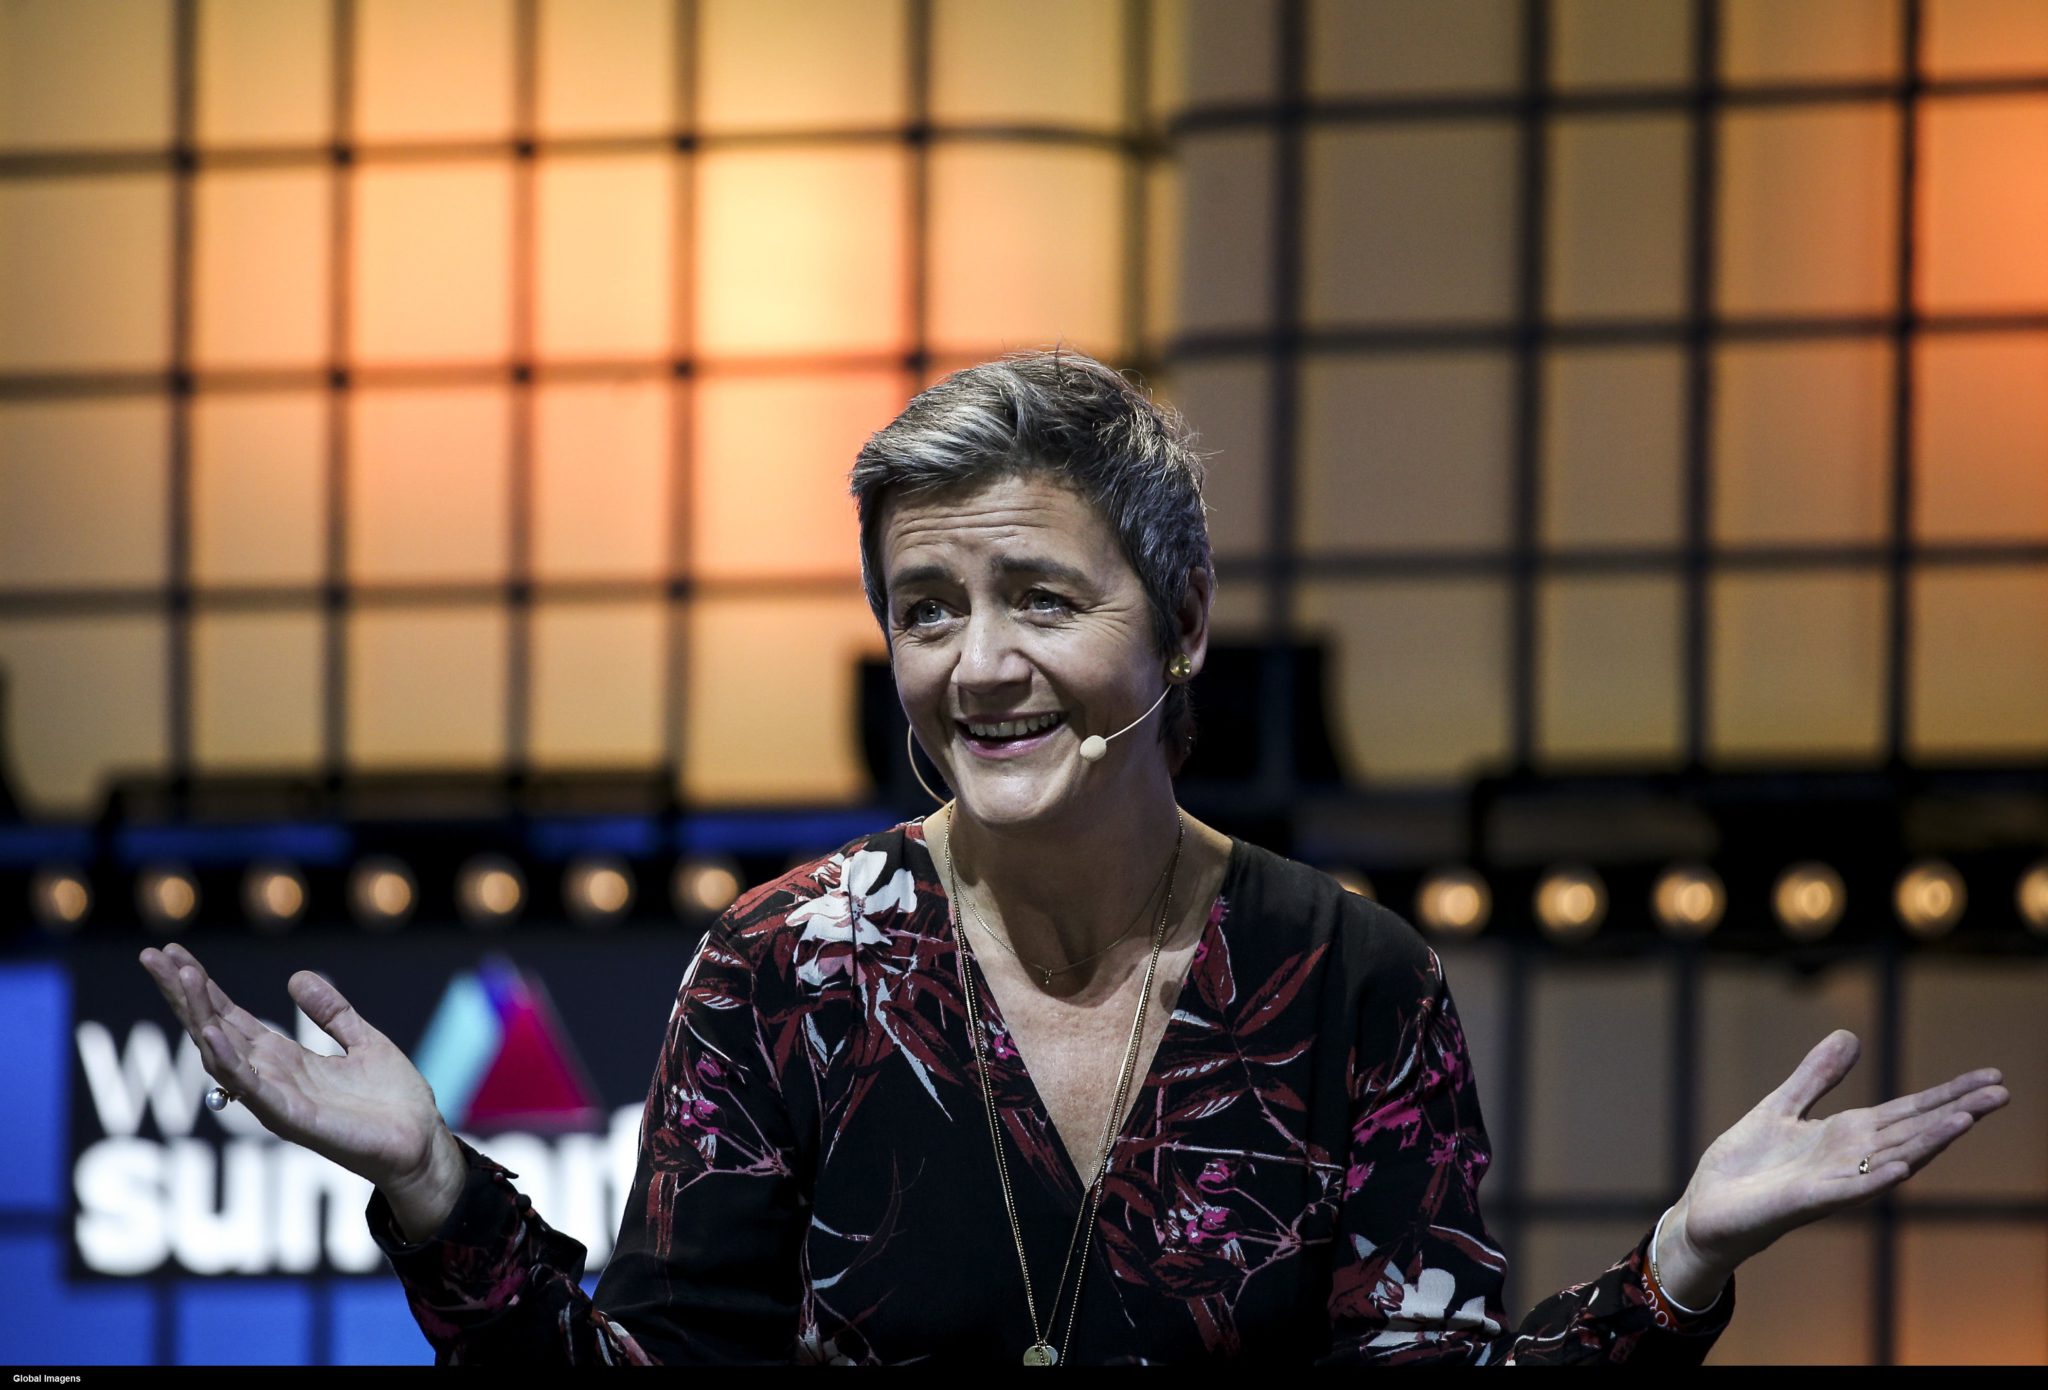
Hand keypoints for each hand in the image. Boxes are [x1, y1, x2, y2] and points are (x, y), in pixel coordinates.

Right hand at [138, 941, 466, 1239]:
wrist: (422, 1142)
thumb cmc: (392, 1100)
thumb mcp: (364, 1040)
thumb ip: (331, 1012)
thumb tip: (297, 977)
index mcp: (285, 1060)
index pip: (231, 1017)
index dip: (203, 988)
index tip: (172, 954)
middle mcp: (272, 1078)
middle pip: (216, 1031)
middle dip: (185, 995)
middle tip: (154, 956)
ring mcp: (279, 1100)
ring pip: (225, 1056)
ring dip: (201, 1018)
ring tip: (182, 981)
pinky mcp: (295, 1120)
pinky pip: (254, 1090)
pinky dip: (230, 1063)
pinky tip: (212, 1033)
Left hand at [1657, 1029, 2008, 1308]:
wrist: (1706, 1209)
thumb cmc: (1747, 1166)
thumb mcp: (1782, 1107)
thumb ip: (1815, 1077)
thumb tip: (1850, 1035)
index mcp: (1846, 1136)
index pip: (1908, 1111)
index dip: (1948, 1094)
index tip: (1991, 1077)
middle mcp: (1850, 1160)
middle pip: (1912, 1132)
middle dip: (1956, 1112)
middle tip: (2003, 1092)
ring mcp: (1832, 1182)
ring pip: (1890, 1159)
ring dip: (1927, 1142)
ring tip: (1966, 1120)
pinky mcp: (1804, 1202)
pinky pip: (1846, 1191)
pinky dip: (1874, 1180)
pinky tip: (1901, 1169)